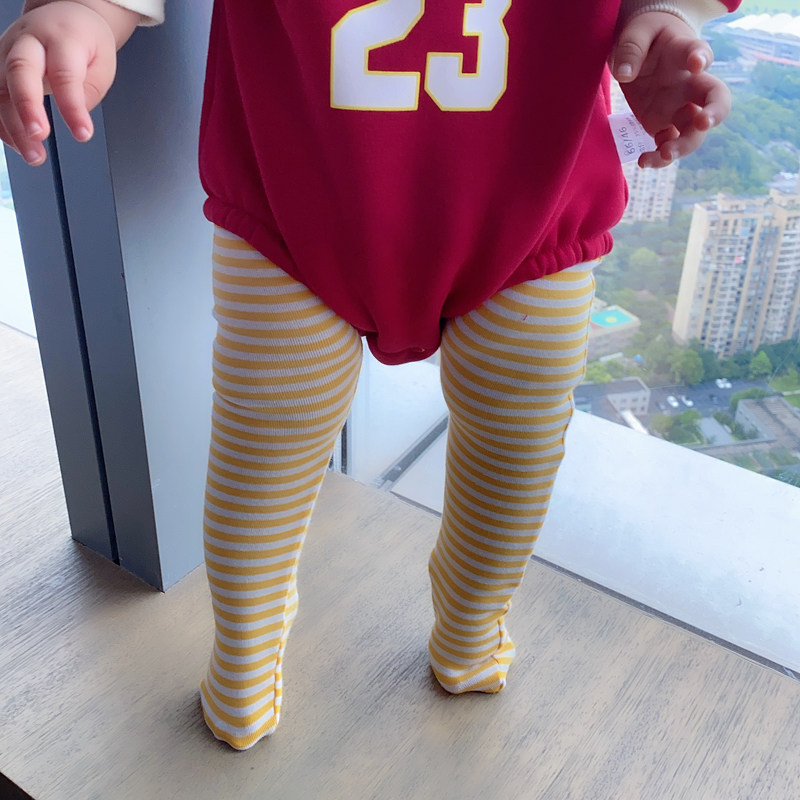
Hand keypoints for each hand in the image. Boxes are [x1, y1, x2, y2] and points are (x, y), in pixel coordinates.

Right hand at [0, 1, 118, 164]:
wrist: (65, 17)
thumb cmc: (84, 43)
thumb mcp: (101, 65)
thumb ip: (88, 92)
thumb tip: (74, 120)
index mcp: (62, 37)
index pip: (64, 74)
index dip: (72, 107)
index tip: (83, 134)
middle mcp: (29, 41)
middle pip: (20, 71)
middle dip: (27, 107)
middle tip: (39, 135)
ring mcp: (7, 51)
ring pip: (1, 87)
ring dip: (13, 125)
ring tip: (34, 155)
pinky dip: (3, 124)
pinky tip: (18, 144)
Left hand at [609, 11, 731, 168]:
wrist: (641, 50)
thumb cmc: (644, 36)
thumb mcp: (636, 32)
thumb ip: (632, 48)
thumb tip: (625, 74)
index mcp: (684, 54)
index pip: (700, 53)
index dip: (701, 57)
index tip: (697, 62)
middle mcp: (688, 84)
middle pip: (715, 99)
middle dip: (715, 113)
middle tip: (704, 123)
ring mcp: (677, 106)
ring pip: (693, 131)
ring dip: (683, 146)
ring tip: (664, 153)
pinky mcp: (661, 123)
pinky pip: (667, 144)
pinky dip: (659, 157)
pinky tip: (644, 161)